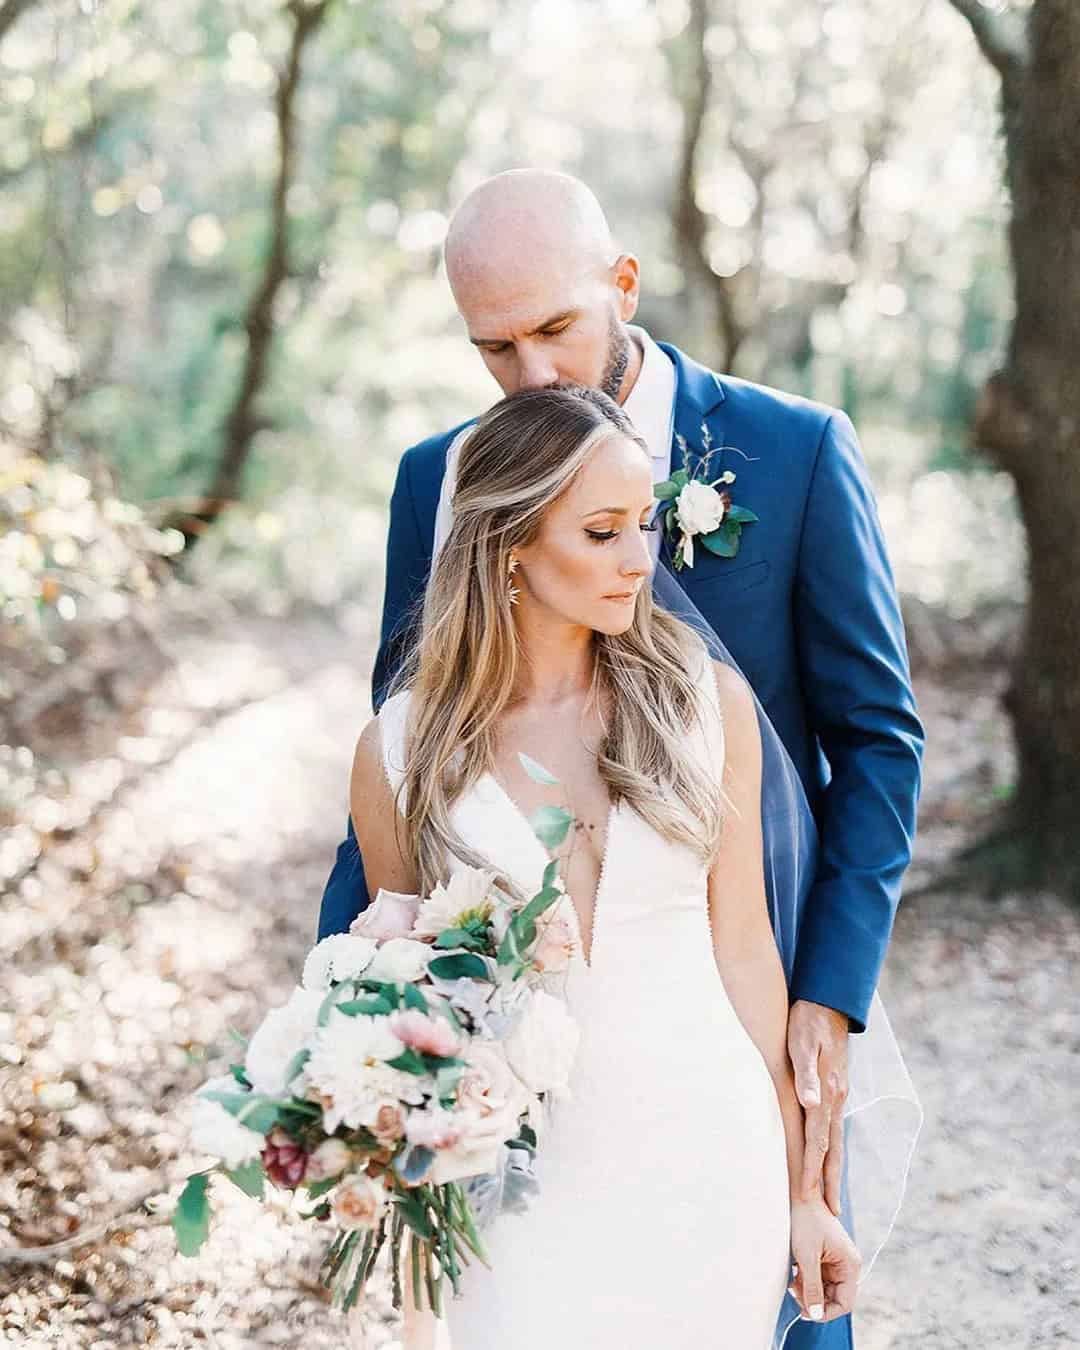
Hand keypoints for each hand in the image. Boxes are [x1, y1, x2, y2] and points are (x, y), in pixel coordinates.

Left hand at [788, 998, 848, 1214]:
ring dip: (832, 1169)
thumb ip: (807, 1074)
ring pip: (835, 1140)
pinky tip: (828, 1157)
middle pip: (833, 1149)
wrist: (829, 1001)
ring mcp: (838, 1095)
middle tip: (830, 1214)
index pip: (818, 1140)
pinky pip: (832, 1127)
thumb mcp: (803, 1043)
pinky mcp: (835, 1089)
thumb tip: (809, 1102)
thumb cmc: (809, 1020)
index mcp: (828, 1092)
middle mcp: (836, 1098)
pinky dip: (830, 1149)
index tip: (806, 1195)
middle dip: (829, 1181)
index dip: (811, 1168)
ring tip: (832, 1197)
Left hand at [788, 1196, 861, 1323]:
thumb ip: (812, 1287)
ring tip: (793, 1283)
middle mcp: (847, 1265)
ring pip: (825, 1289)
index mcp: (850, 1265)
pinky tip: (795, 1274)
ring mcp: (837, 1261)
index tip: (805, 1312)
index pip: (845, 1303)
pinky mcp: (826, 1257)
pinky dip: (807, 1280)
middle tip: (794, 1294)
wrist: (801, 1195)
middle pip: (834, 1297)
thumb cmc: (806, 1221)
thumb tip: (815, 1314)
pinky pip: (819, 1278)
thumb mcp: (807, 1257)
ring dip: (809, 1290)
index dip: (826, 1312)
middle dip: (814, 1300)